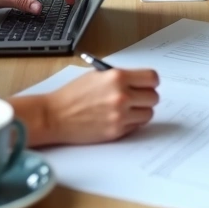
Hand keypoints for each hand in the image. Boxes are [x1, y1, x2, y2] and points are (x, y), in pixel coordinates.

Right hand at [16, 69, 160, 143]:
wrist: (55, 116)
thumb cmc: (72, 95)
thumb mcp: (96, 76)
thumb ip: (120, 77)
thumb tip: (140, 82)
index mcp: (117, 77)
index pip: (152, 78)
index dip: (150, 82)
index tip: (147, 84)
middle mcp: (122, 96)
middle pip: (153, 97)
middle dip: (146, 97)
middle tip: (136, 98)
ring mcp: (120, 115)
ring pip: (148, 114)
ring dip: (140, 111)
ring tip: (127, 109)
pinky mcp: (117, 131)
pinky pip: (136, 126)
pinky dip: (131, 123)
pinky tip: (118, 118)